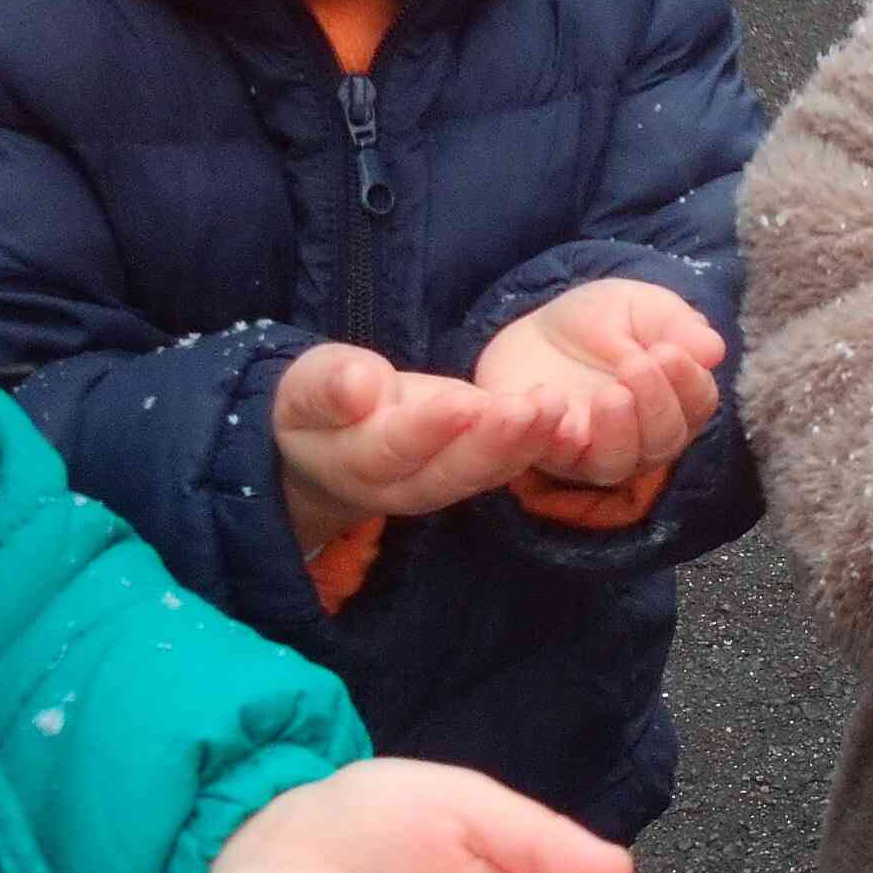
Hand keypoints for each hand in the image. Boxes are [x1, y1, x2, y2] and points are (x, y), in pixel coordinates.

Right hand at [274, 344, 567, 552]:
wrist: (327, 444)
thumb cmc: (315, 405)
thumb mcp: (305, 387)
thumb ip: (328, 387)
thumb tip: (359, 387)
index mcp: (356, 463)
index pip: (395, 448)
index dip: (431, 428)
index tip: (465, 402)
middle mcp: (404, 485)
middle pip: (452, 472)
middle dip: (495, 441)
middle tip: (532, 407)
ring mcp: (442, 481)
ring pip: (486, 472)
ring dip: (526, 442)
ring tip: (556, 405)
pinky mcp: (471, 467)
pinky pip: (506, 463)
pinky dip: (538, 443)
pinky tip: (568, 416)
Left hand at [474, 280, 724, 487]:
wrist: (535, 331)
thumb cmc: (600, 322)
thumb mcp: (639, 307)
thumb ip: (675, 324)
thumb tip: (715, 350)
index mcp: (674, 401)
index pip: (697, 404)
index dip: (688, 381)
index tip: (669, 351)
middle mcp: (642, 438)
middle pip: (662, 441)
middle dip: (655, 405)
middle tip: (636, 365)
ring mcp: (594, 451)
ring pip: (616, 463)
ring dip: (617, 432)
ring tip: (611, 395)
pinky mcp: (548, 453)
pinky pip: (554, 457)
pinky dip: (555, 436)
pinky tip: (553, 403)